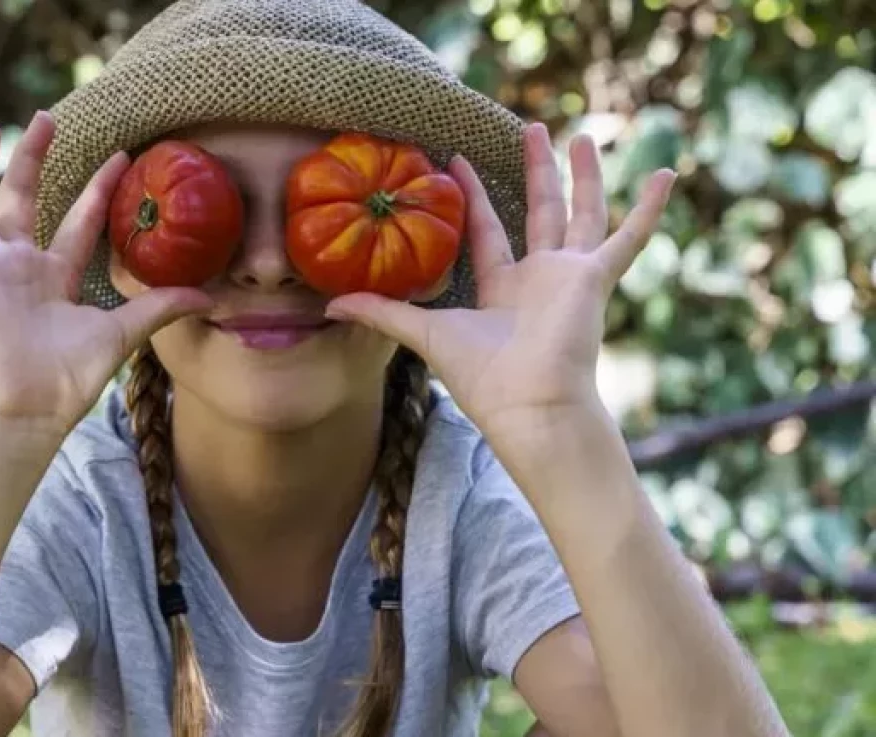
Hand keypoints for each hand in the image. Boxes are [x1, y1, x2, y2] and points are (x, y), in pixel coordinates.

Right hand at [0, 113, 213, 436]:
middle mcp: (21, 266)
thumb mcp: (122, 332)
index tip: (120, 156)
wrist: (29, 406)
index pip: (77, 222)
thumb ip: (159, 307)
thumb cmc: (68, 379)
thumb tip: (210, 298)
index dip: (97, 190)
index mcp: (55, 278)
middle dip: (34, 158)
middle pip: (25, 199)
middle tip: (46, 117)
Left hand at [324, 122, 675, 443]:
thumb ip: (382, 314)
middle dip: (534, 172)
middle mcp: (539, 279)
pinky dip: (648, 209)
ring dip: (583, 176)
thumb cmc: (481, 379)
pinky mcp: (595, 279)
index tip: (458, 160)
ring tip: (582, 136)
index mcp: (501, 289)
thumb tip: (329, 306)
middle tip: (530, 128)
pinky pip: (628, 237)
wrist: (529, 407)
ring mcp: (570, 276)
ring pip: (580, 213)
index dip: (473, 196)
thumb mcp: (423, 334)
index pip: (487, 231)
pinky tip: (667, 174)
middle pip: (538, 212)